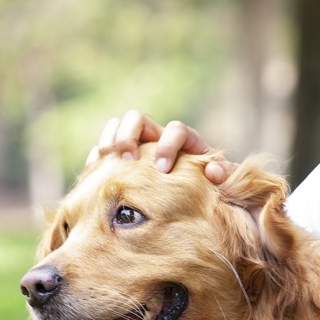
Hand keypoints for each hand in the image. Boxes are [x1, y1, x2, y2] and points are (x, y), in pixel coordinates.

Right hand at [87, 109, 232, 184]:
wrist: (196, 200)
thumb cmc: (211, 189)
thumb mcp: (223, 183)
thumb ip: (224, 175)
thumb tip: (214, 172)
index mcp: (186, 141)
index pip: (176, 130)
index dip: (168, 145)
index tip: (162, 169)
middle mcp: (159, 137)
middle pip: (138, 119)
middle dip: (130, 136)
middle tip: (128, 160)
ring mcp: (139, 146)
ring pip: (119, 127)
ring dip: (111, 140)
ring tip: (108, 161)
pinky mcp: (123, 159)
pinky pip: (105, 147)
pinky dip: (99, 155)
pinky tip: (95, 169)